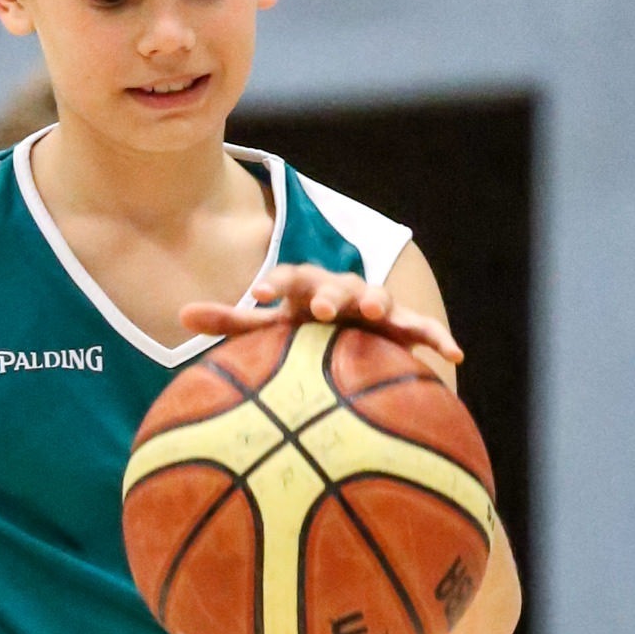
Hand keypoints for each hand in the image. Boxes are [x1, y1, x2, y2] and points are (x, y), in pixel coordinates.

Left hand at [180, 263, 462, 378]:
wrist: (344, 336)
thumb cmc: (298, 338)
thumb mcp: (265, 333)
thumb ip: (230, 324)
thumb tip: (180, 315)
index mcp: (305, 290)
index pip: (289, 279)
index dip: (275, 283)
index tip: (259, 294)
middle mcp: (342, 293)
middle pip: (336, 286)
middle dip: (330, 292)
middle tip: (321, 307)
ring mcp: (374, 308)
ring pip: (379, 300)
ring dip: (379, 303)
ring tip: (377, 311)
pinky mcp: (401, 329)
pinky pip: (422, 330)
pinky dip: (436, 338)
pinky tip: (454, 354)